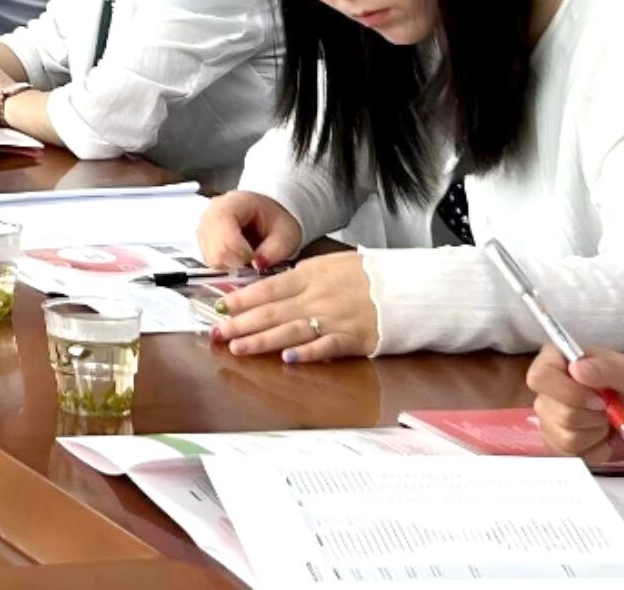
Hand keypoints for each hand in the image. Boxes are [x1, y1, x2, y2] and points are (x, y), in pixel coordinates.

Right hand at [196, 189, 304, 271]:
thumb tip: (257, 265)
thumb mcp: (286, 234)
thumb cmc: (276, 222)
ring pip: (211, 259)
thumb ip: (275, 250)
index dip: (241, 252)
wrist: (267, 217)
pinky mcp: (203, 243)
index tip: (258, 260)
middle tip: (254, 262)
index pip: (224, 231)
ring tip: (248, 260)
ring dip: (232, 267)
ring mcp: (204, 229)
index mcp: (232, 203)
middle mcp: (210, 214)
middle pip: (215, 249)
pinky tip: (239, 260)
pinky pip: (210, 263)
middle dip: (237, 263)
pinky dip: (226, 268)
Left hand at [210, 251, 376, 362]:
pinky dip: (306, 353)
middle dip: (241, 323)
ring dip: (262, 341)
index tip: (219, 307)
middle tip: (217, 332)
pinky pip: (325, 347)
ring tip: (238, 347)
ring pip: (291, 330)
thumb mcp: (330, 264)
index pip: (267, 288)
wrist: (406, 286)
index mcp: (311, 276)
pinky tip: (286, 358)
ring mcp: (335, 318)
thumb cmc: (367, 275)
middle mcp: (318, 297)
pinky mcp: (353, 338)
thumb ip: (301, 277)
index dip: (241, 299)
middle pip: (273, 311)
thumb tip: (268, 287)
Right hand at [527, 344, 623, 461]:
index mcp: (560, 362)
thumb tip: (576, 368)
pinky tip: (606, 441)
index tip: (600, 400)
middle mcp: (552, 389)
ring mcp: (556, 417)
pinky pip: (568, 455)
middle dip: (588, 418)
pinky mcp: (566, 443)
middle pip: (549, 412)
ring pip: (559, 437)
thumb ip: (606, 368)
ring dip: (593, 435)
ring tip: (611, 425)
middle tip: (611, 411)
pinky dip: (594, 452)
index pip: (539, 378)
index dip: (567, 393)